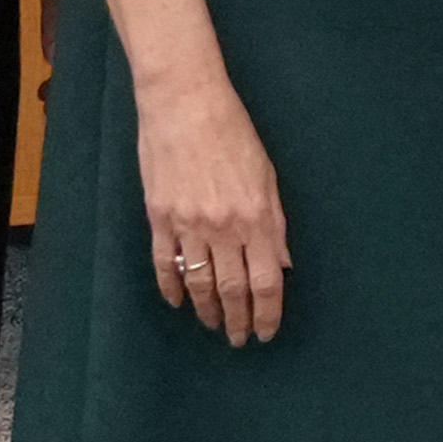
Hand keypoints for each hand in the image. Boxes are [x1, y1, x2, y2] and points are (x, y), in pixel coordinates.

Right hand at [136, 77, 289, 343]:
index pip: (266, 281)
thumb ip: (275, 224)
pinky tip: (177, 302)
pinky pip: (163, 263)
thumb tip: (283, 264)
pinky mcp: (159, 216)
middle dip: (237, 320)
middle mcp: (224, 228)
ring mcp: (188, 224)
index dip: (267, 313)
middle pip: (233, 290)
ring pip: (198, 283)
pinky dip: (170, 287)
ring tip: (212, 324)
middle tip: (237, 339)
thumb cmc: (233, 132)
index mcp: (257, 217)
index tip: (266, 332)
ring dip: (207, 310)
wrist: (184, 102)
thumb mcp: (267, 175)